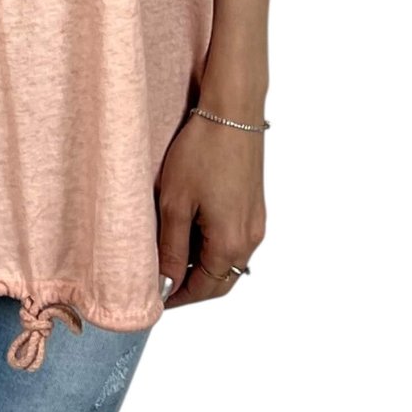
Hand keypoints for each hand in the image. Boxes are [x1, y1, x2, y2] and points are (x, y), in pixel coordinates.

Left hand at [156, 111, 265, 306]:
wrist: (232, 112)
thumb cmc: (202, 152)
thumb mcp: (176, 203)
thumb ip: (172, 248)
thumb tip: (166, 283)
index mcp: (231, 244)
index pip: (204, 289)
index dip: (177, 297)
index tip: (154, 298)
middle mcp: (250, 240)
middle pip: (220, 281)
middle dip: (191, 286)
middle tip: (160, 282)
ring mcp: (256, 223)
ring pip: (228, 262)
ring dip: (201, 266)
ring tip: (170, 254)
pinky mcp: (255, 208)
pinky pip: (234, 241)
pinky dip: (212, 247)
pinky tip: (190, 231)